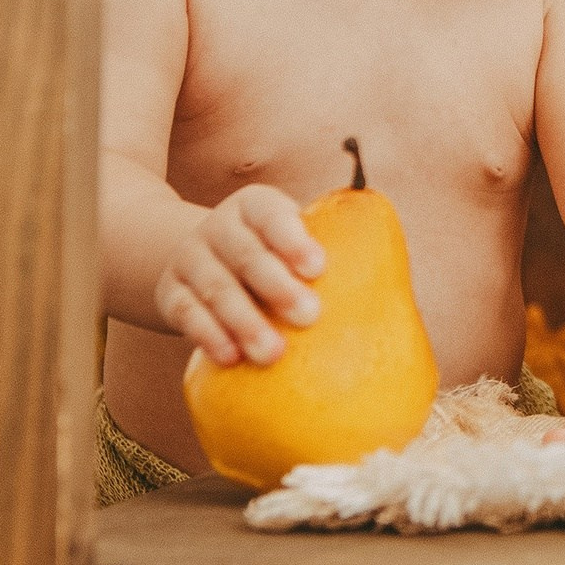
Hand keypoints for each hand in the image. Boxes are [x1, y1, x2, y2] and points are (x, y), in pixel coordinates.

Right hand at [156, 185, 324, 367]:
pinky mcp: (169, 293)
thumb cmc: (270, 253)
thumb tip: (395, 292)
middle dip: (277, 285)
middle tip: (310, 316)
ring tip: (273, 353)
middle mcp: (219, 227)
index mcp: (256, 206)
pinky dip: (208, 335)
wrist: (195, 255)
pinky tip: (231, 358)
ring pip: (216, 288)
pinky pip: (186, 314)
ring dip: (245, 321)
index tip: (319, 267)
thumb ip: (332, 250)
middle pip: (246, 254)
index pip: (272, 214)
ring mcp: (190, 259)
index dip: (293, 238)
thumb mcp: (290, 237)